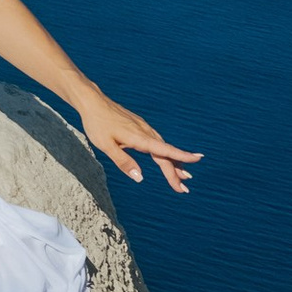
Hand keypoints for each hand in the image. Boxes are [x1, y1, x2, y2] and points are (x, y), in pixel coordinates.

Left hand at [74, 93, 201, 193]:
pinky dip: (165, 153)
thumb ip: (123, 162)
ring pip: (163, 148)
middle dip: (176, 172)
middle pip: (165, 154)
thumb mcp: (105, 146)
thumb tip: (140, 178)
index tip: (198, 159)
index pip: (164, 150)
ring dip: (173, 163)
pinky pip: (157, 142)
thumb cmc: (97, 124)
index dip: (181, 156)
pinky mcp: (139, 126)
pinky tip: (166, 159)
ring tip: (183, 176)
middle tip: (184, 189)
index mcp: (139, 137)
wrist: (93, 102)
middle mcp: (145, 132)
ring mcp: (143, 128)